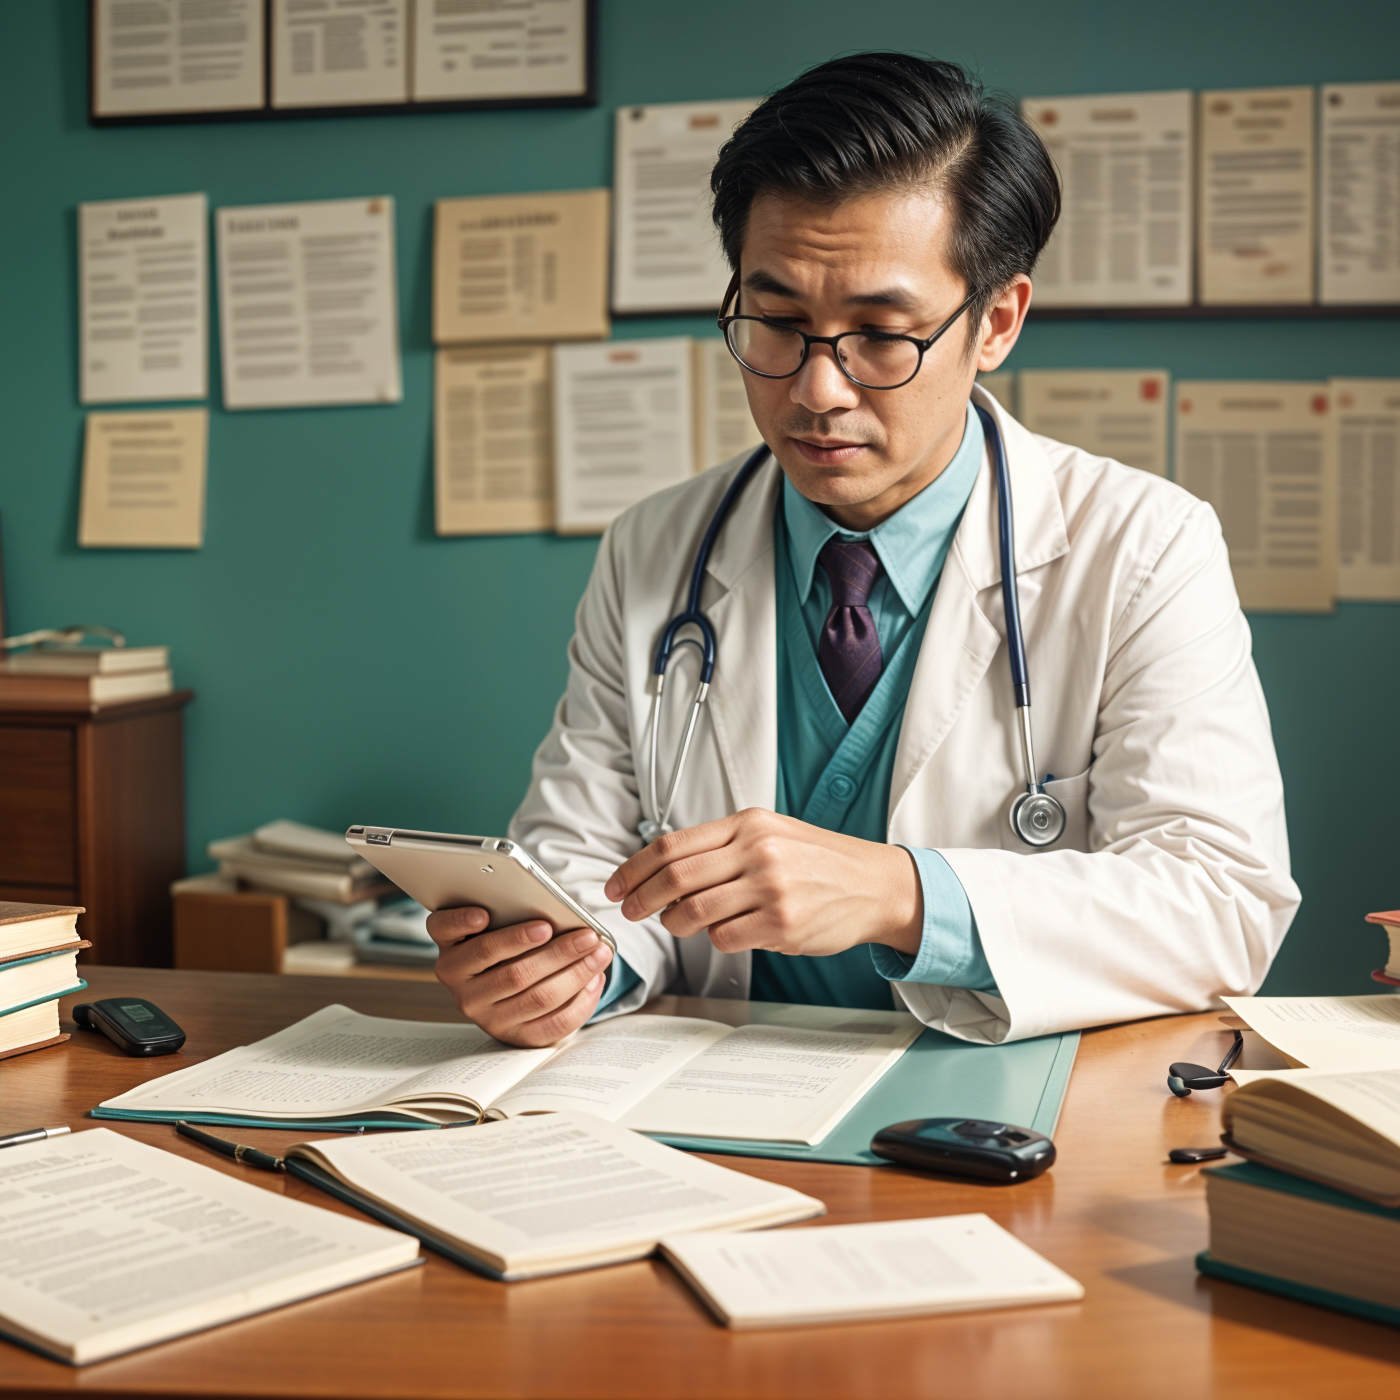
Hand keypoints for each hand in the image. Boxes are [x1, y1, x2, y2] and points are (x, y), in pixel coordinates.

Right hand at [426, 907, 613, 1046]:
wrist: (507, 995)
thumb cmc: (506, 948)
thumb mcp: (497, 929)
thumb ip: (510, 915)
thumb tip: (553, 912)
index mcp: (452, 953)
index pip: (445, 932)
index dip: (462, 923)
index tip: (483, 914)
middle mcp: (462, 988)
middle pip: (511, 971)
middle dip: (556, 952)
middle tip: (586, 935)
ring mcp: (486, 1016)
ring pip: (537, 997)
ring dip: (575, 973)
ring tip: (599, 953)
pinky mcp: (513, 1036)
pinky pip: (552, 1024)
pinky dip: (580, 1001)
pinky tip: (594, 979)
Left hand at [603, 809, 921, 957]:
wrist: (875, 884)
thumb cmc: (819, 862)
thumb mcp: (771, 834)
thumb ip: (722, 847)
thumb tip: (665, 870)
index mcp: (748, 824)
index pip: (672, 844)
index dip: (634, 868)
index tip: (616, 885)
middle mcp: (757, 851)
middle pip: (675, 877)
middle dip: (641, 898)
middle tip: (629, 911)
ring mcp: (770, 887)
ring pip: (694, 911)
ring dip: (676, 923)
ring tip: (679, 923)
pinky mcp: (782, 923)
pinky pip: (724, 938)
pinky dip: (715, 939)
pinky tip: (727, 932)